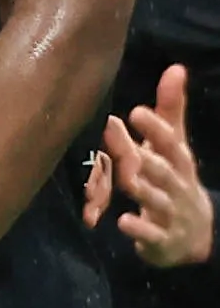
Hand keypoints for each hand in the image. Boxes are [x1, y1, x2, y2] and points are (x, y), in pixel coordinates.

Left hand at [93, 61, 210, 269]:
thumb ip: (171, 111)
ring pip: (155, 199)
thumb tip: (175, 68)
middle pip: (159, 168)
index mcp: (179, 162)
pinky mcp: (162, 239)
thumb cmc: (175, 181)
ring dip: (140, 187)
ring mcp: (171, 213)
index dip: (156, 128)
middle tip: (112, 134)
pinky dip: (139, 229)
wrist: (196, 235)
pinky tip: (122, 221)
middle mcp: (177, 185)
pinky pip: (151, 234)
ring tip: (122, 175)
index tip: (135, 111)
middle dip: (139, 153)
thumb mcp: (176, 147)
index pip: (170, 142)